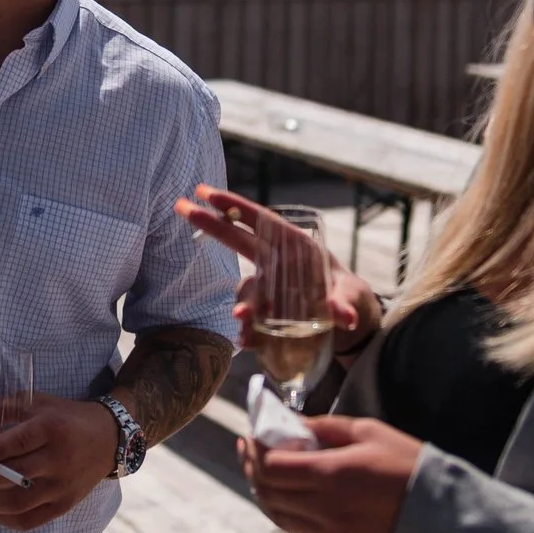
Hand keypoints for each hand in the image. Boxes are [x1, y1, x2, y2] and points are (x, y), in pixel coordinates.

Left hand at [0, 394, 118, 529]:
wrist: (109, 438)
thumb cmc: (65, 417)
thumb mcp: (37, 402)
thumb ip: (4, 409)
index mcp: (51, 429)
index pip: (18, 443)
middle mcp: (57, 459)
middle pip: (15, 476)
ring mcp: (62, 485)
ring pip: (20, 502)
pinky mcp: (65, 504)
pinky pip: (33, 519)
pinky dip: (10, 521)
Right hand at [178, 185, 381, 360]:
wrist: (350, 326)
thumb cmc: (351, 298)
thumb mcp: (352, 297)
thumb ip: (345, 304)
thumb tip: (345, 316)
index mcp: (296, 247)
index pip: (261, 220)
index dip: (233, 206)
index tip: (205, 193)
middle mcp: (277, 262)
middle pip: (238, 239)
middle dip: (210, 223)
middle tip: (181, 208)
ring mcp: (269, 286)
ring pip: (246, 289)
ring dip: (243, 303)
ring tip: (244, 319)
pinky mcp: (267, 312)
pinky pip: (251, 317)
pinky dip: (247, 329)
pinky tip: (246, 340)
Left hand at [238, 413, 422, 532]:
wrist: (444, 516)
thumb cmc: (407, 464)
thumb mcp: (368, 432)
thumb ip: (323, 427)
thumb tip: (287, 422)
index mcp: (332, 475)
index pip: (271, 467)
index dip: (253, 451)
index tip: (249, 436)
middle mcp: (326, 510)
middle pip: (268, 492)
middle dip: (252, 468)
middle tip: (250, 450)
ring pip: (279, 516)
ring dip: (265, 493)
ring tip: (264, 473)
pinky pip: (301, 532)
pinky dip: (290, 512)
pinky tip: (294, 495)